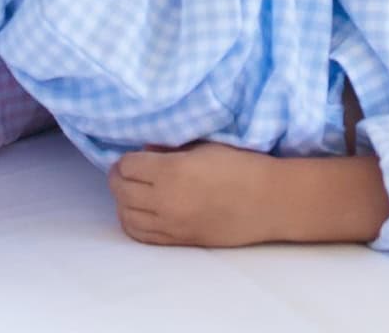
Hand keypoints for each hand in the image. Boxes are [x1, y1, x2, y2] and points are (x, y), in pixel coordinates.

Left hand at [107, 144, 291, 247]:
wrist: (270, 201)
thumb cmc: (242, 166)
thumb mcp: (204, 146)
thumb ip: (170, 148)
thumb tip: (145, 151)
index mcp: (172, 171)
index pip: (127, 166)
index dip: (126, 160)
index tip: (132, 157)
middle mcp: (166, 200)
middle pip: (121, 191)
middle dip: (118, 179)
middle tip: (125, 172)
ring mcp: (172, 224)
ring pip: (126, 216)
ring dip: (123, 202)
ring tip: (131, 192)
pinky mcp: (180, 241)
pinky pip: (142, 236)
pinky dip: (133, 223)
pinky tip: (139, 212)